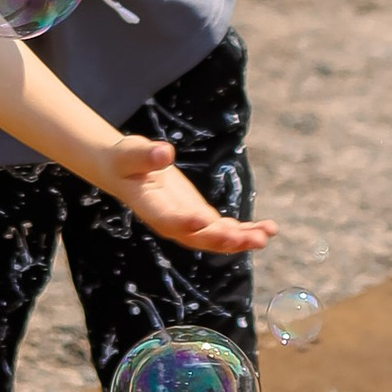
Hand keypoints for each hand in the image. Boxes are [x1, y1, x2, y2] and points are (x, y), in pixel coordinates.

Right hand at [98, 132, 275, 257]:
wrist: (124, 171)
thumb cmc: (124, 160)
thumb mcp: (130, 153)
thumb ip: (146, 155)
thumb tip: (165, 152)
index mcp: (150, 208)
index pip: (168, 220)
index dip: (185, 223)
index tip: (204, 222)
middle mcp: (171, 222)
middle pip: (198, 237)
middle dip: (225, 239)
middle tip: (252, 238)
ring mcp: (188, 221)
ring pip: (215, 237)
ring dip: (242, 238)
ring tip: (267, 234)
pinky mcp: (200, 216)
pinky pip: (223, 228)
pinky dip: (245, 230)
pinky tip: (267, 228)